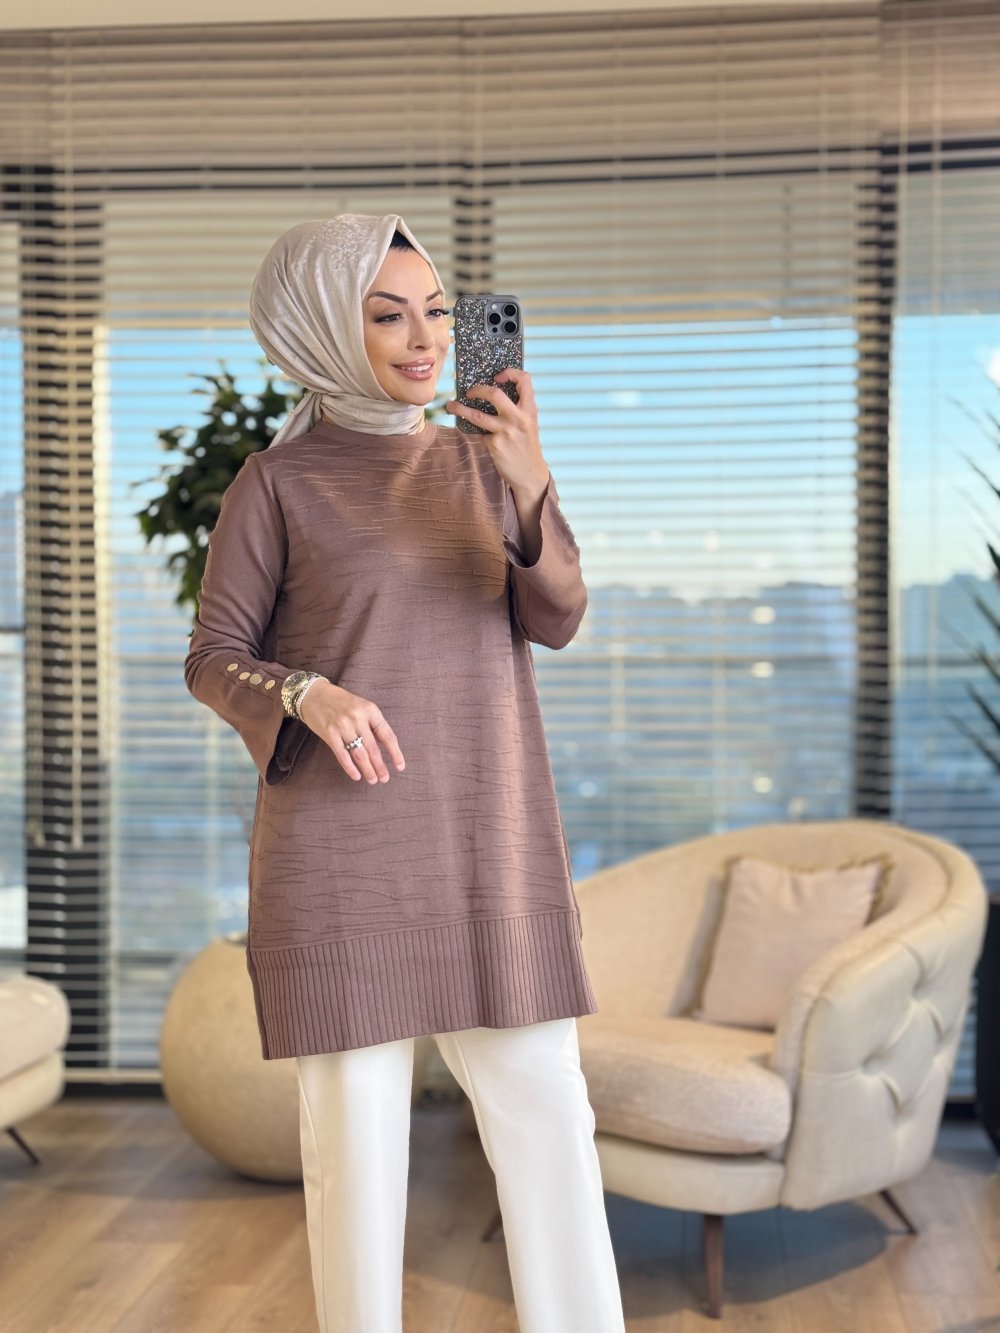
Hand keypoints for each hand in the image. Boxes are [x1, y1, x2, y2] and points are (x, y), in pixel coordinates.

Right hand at [298, 680, 404, 784]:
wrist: (313, 694)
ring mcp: (343, 726)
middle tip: (385, 779)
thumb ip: (372, 724)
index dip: (395, 753)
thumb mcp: (361, 707)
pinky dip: (350, 767)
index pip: (387, 735)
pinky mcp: (329, 734)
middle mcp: (358, 717)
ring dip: (368, 769)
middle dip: (380, 766)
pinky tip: (356, 776)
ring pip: (359, 754)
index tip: (400, 767)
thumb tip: (384, 746)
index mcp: (370, 709)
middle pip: (373, 748)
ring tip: (373, 780)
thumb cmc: (341, 702)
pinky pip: (342, 755)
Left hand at [446, 368, 549, 494]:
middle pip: (494, 394)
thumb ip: (517, 409)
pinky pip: (480, 434)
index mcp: (530, 410)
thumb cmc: (526, 446)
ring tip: (451, 406)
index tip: (498, 377)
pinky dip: (477, 433)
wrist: (530, 474)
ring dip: (460, 409)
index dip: (510, 373)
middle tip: (469, 392)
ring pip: (476, 415)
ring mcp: (506, 432)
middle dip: (477, 389)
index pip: (525, 380)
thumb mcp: (529, 423)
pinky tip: (477, 435)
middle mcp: (518, 418)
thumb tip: (493, 393)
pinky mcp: (495, 445)